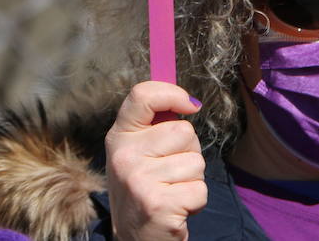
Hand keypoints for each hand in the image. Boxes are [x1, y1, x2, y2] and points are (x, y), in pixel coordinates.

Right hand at [105, 81, 206, 240]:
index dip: (172, 93)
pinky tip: (176, 208)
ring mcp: (138, 180)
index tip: (189, 105)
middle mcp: (123, 156)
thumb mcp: (140, 152)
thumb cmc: (146, 188)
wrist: (136, 239)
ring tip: (172, 191)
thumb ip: (156, 125)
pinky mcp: (157, 204)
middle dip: (189, 152)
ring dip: (193, 179)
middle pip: (184, 131)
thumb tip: (190, 102)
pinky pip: (199, 189)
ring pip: (196, 161)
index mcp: (119, 137)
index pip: (142, 95)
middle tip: (170, 174)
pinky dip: (195, 201)